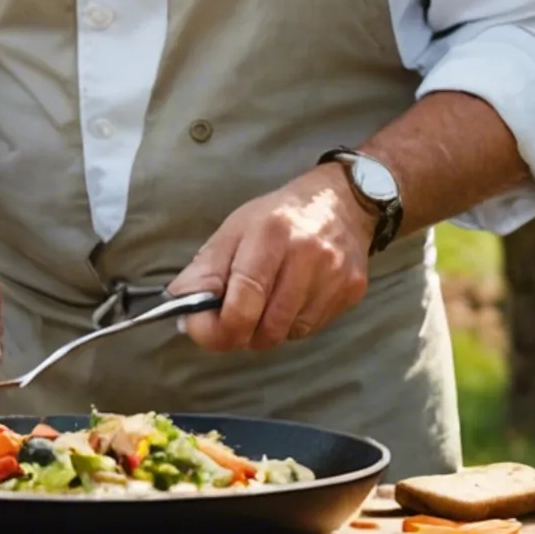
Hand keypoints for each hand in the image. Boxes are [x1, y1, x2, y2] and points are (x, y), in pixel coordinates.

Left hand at [168, 165, 374, 351]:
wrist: (342, 199)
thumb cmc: (278, 216)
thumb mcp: (234, 230)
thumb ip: (205, 270)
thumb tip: (181, 309)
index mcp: (270, 233)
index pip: (243, 302)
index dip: (218, 329)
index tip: (203, 329)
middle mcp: (307, 253)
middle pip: (267, 328)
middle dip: (242, 332)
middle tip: (236, 317)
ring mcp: (334, 274)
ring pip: (288, 334)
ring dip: (269, 329)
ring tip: (267, 302)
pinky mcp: (352, 289)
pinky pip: (311, 329)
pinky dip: (294, 324)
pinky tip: (293, 298)